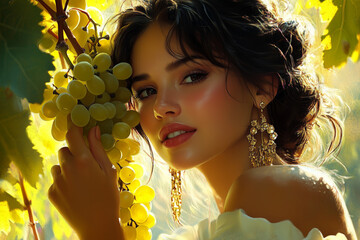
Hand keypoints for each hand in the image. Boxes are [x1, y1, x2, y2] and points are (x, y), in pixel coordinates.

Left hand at [48, 124, 122, 239]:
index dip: (73, 125)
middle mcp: (67, 168)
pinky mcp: (52, 193)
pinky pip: (56, 179)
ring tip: (82, 181)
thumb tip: (92, 129)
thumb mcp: (109, 170)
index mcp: (84, 160)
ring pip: (59, 164)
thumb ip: (98, 148)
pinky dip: (64, 181)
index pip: (73, 134)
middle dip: (74, 152)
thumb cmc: (108, 196)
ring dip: (67, 167)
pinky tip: (76, 191)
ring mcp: (57, 181)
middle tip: (86, 164)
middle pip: (65, 149)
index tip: (75, 120)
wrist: (98, 225)